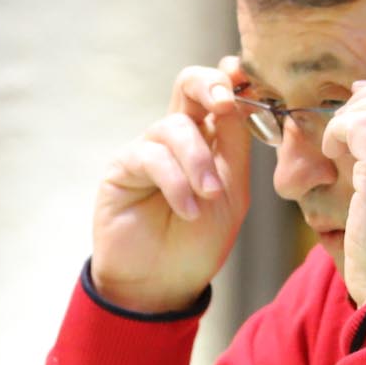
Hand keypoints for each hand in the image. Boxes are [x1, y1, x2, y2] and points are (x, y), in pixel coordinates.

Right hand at [88, 61, 256, 314]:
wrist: (163, 284)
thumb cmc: (199, 242)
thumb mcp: (232, 192)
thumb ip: (235, 146)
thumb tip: (239, 99)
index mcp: (209, 139)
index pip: (218, 94)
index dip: (231, 80)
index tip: (243, 81)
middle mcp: (177, 137)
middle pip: (188, 84)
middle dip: (209, 85)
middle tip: (225, 103)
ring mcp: (148, 149)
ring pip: (174, 127)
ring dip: (198, 162)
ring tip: (208, 197)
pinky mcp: (122, 167)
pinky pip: (151, 156)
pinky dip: (176, 183)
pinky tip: (187, 210)